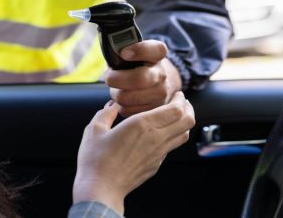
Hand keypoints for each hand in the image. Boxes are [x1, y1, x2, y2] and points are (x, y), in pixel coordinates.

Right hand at [73, 92, 194, 214]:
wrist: (100, 188)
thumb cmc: (96, 159)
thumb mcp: (94, 129)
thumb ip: (105, 113)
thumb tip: (111, 106)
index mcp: (142, 125)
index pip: (176, 109)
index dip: (180, 99)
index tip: (176, 94)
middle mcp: (155, 138)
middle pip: (187, 121)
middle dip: (188, 108)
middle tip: (181, 102)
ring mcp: (158, 154)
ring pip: (184, 135)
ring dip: (184, 123)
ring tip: (176, 116)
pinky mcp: (156, 165)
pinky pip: (171, 147)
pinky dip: (173, 136)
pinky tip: (161, 133)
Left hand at [105, 40, 181, 116]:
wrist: (156, 83)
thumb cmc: (137, 65)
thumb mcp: (133, 52)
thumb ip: (122, 49)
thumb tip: (109, 55)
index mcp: (158, 54)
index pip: (155, 50)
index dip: (139, 50)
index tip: (124, 53)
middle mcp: (162, 74)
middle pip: (139, 79)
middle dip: (116, 79)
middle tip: (109, 77)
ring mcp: (160, 94)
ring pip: (127, 98)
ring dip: (116, 93)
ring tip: (117, 88)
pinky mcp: (152, 110)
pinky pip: (126, 110)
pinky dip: (120, 105)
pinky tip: (124, 98)